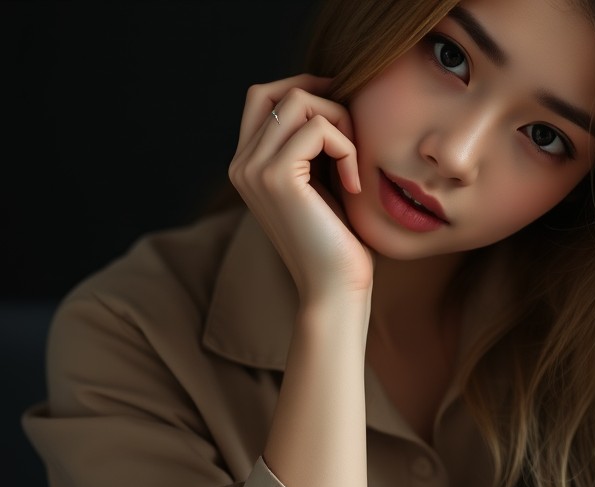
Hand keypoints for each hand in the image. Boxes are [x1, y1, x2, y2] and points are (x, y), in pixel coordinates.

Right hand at [228, 73, 372, 301]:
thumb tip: (331, 98)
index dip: (305, 89)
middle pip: (277, 91)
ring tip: (353, 163)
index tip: (343, 113)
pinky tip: (352, 184)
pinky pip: (318, 128)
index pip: (263, 97)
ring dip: (340, 122)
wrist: (333, 289)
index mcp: (246, 165)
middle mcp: (241, 164)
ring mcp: (254, 169)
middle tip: (352, 134)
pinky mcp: (277, 177)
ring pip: (299, 101)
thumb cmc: (336, 241)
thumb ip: (312, 147)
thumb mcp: (320, 183)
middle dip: (322, 99)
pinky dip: (347, 147)